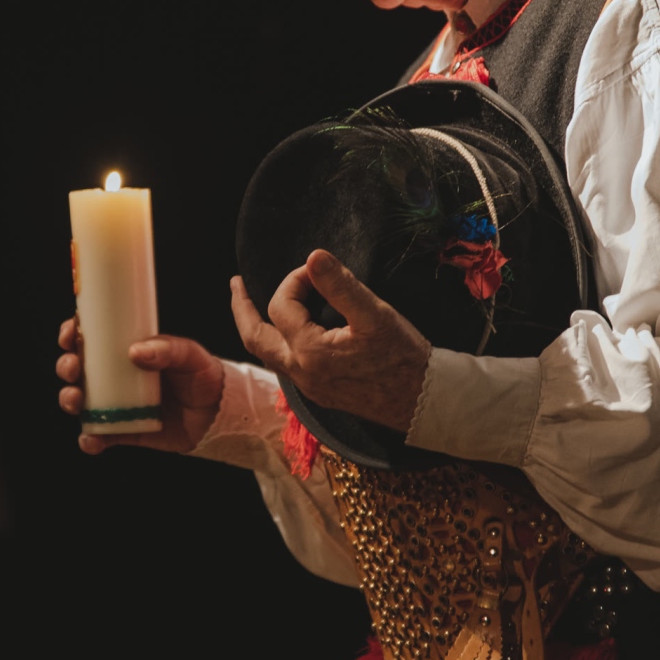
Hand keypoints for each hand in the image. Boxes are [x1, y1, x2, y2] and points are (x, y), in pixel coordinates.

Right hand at [56, 318, 225, 454]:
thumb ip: (169, 348)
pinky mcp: (123, 432)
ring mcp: (117, 404)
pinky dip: (90, 439)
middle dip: (66, 366)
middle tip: (73, 368)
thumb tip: (135, 352)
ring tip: (77, 400)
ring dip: (69, 399)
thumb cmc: (203, 376)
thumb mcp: (191, 355)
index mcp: (126, 351)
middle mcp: (115, 377)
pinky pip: (99, 436)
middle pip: (77, 368)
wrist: (220, 414)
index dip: (72, 334)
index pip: (91, 338)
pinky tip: (91, 439)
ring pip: (80, 401)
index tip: (71, 334)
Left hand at [230, 249, 428, 432]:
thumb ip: (341, 286)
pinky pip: (285, 365)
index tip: (317, 269)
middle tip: (236, 283)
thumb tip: (313, 257)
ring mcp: (309, 387)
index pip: (282, 305)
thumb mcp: (375, 315)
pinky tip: (289, 332)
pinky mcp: (320, 393)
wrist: (423, 401)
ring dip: (258, 327)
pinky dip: (277, 343)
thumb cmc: (403, 357)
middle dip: (242, 308)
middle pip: (254, 338)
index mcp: (310, 352)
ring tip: (252, 307)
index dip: (295, 280)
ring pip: (268, 355)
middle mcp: (301, 373)